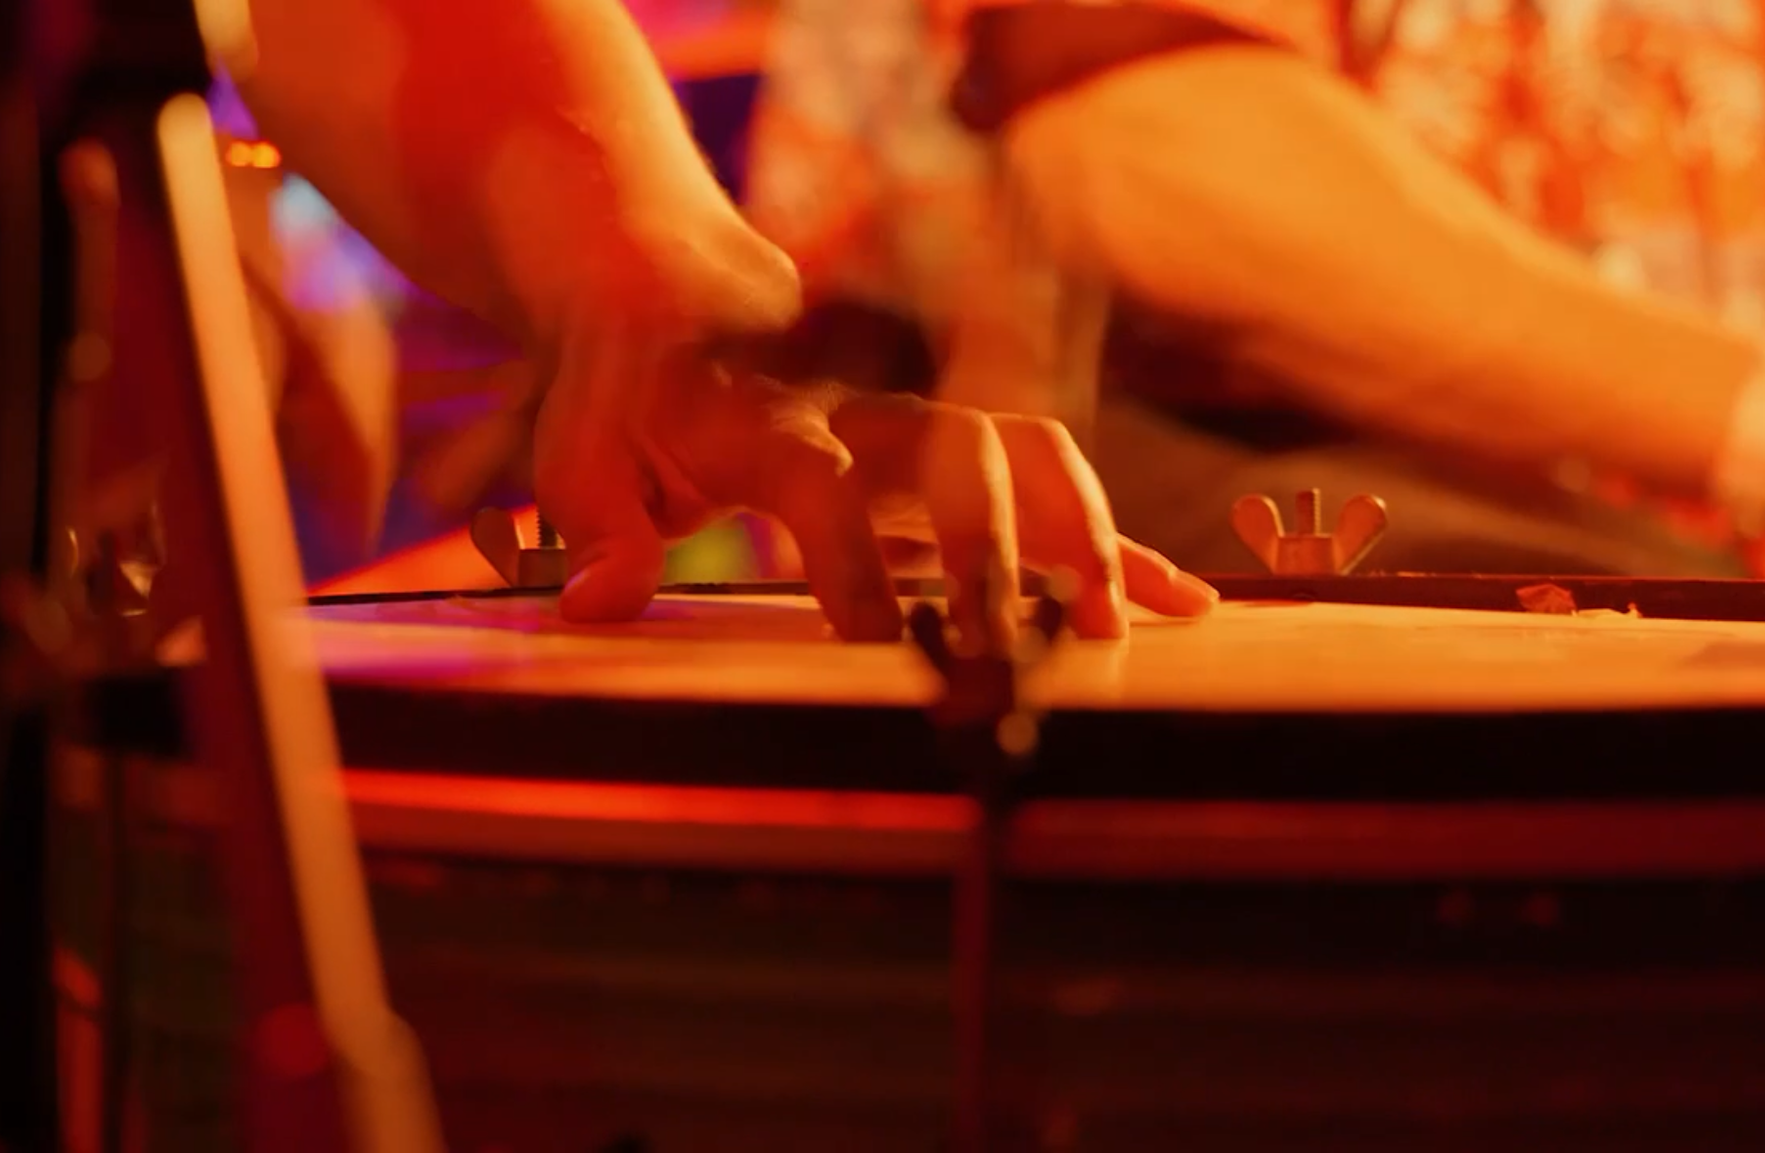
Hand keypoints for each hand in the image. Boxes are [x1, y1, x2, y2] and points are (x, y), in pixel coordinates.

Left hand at [530, 322, 1219, 647]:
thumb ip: (598, 523)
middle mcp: (866, 416)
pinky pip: (1054, 495)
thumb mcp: (582, 446)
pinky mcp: (956, 463)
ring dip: (1080, 534)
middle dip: (998, 545)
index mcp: (774, 419)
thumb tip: (596, 603)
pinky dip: (1119, 546)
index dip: (851, 560)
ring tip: (1115, 621)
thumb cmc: (626, 382)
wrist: (678, 286)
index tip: (874, 639)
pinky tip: (1183, 604)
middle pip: (960, 456)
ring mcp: (923, 433)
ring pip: (1030, 457)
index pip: (826, 486)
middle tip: (1012, 638)